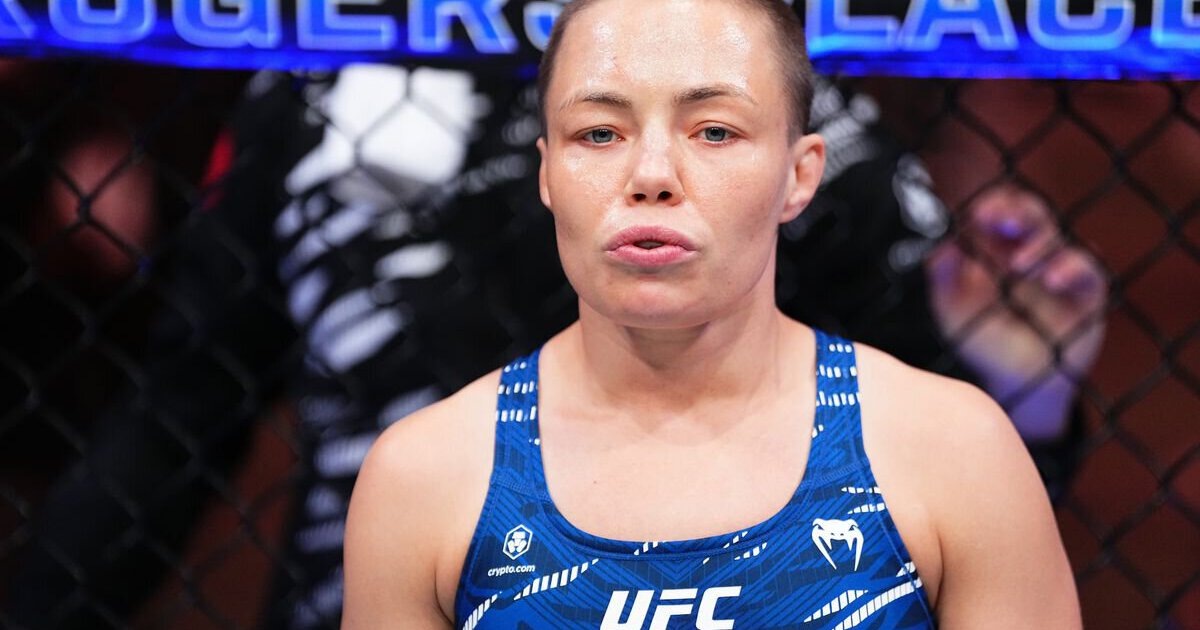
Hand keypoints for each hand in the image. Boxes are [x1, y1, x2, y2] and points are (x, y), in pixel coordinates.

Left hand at [926, 184, 1107, 441]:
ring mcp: (1059, 266)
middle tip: (998, 220)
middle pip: (1030, 214)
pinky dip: (1070, 267)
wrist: (1017, 381)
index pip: (997, 212)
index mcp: (996, 247)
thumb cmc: (983, 338)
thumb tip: (938, 243)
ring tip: (1018, 266)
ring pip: (1057, 237)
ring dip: (1038, 245)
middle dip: (1016, 211)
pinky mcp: (1086, 289)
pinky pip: (1086, 268)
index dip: (990, 206)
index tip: (978, 213)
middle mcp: (1029, 249)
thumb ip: (943, 274)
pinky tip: (1051, 279)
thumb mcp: (953, 306)